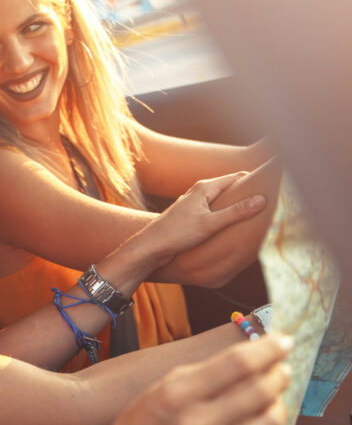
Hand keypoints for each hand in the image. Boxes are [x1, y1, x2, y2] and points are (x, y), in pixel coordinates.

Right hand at [112, 335, 292, 424]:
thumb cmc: (146, 421)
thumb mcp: (164, 387)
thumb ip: (205, 373)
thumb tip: (250, 357)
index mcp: (177, 393)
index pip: (236, 364)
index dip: (267, 349)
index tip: (283, 340)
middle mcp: (197, 420)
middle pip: (259, 390)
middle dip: (279, 373)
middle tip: (282, 365)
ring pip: (269, 418)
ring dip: (279, 400)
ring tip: (275, 391)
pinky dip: (270, 422)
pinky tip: (265, 414)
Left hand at [135, 172, 266, 266]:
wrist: (150, 247)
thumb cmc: (177, 234)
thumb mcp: (210, 224)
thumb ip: (236, 212)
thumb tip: (262, 199)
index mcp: (205, 188)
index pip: (237, 177)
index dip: (255, 181)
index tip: (275, 186)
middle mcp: (199, 191)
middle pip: (230, 187)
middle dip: (248, 192)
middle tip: (272, 201)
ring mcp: (194, 203)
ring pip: (222, 199)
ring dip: (237, 204)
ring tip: (257, 213)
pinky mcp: (191, 215)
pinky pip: (215, 209)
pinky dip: (226, 213)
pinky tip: (234, 224)